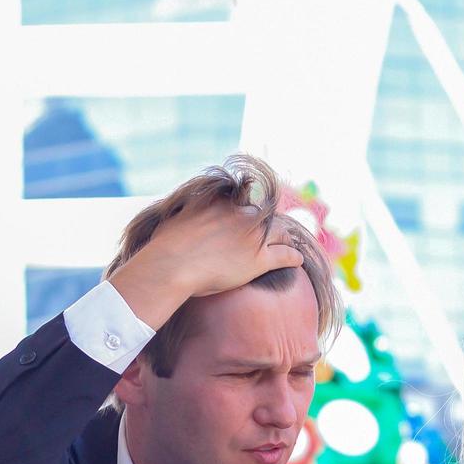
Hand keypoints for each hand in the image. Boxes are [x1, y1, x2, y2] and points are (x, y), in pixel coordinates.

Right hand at [109, 203, 304, 326]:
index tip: (252, 214)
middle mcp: (240, 214)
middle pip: (265, 214)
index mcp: (222, 201)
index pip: (244, 199)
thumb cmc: (165, 245)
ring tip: (290, 244)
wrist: (171, 265)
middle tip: (276, 231)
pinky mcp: (259, 259)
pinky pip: (285, 255)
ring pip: (279, 232)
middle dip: (270, 222)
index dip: (250, 209)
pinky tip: (298, 262)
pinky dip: (294, 257)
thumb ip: (188, 211)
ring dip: (286, 238)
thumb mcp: (175, 216)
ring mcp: (252, 236)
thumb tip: (183, 213)